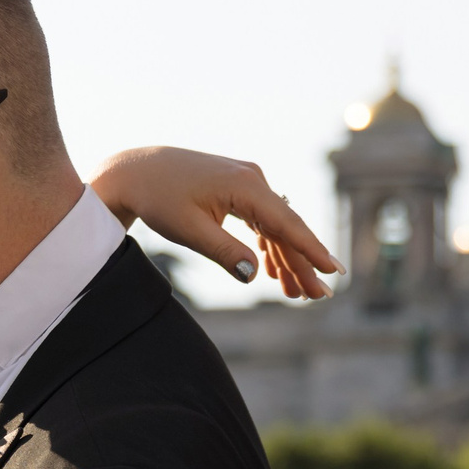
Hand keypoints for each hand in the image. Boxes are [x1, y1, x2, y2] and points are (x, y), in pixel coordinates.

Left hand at [89, 147, 340, 299]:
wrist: (135, 171)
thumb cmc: (159, 198)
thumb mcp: (190, 230)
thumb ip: (226, 253)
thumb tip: (255, 274)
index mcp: (245, 186)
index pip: (287, 224)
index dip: (312, 251)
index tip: (333, 272)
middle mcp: (252, 179)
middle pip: (286, 228)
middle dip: (303, 264)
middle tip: (318, 297)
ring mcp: (246, 181)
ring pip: (275, 226)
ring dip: (285, 259)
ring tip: (295, 293)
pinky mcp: (236, 188)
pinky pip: (261, 220)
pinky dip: (268, 245)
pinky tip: (272, 270)